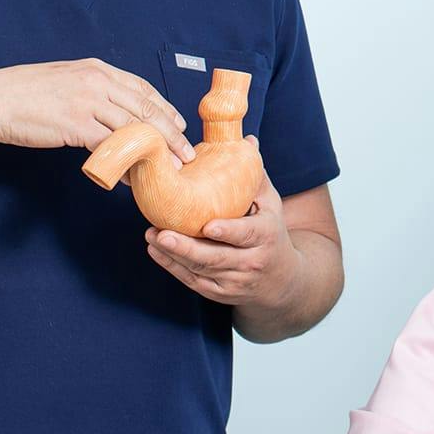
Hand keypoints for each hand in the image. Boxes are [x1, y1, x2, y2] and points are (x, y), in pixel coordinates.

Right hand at [0, 59, 193, 163]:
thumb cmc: (25, 94)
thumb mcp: (66, 80)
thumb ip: (93, 92)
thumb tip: (113, 112)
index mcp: (98, 69)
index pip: (143, 89)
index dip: (165, 109)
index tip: (179, 125)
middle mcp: (98, 81)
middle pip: (147, 110)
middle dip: (171, 134)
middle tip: (186, 153)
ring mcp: (88, 102)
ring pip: (134, 129)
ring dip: (156, 152)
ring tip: (169, 169)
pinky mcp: (76, 125)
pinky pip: (111, 148)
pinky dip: (125, 164)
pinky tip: (132, 178)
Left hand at [145, 143, 297, 306]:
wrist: (282, 281)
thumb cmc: (272, 232)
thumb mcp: (271, 204)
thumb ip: (256, 175)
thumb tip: (247, 139)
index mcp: (267, 236)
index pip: (246, 235)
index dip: (228, 232)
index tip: (208, 226)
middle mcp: (252, 262)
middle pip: (216, 258)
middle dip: (186, 247)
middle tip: (162, 232)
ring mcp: (234, 282)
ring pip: (201, 271)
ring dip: (173, 255)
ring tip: (152, 235)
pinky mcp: (219, 293)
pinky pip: (193, 281)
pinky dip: (172, 266)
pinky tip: (156, 249)